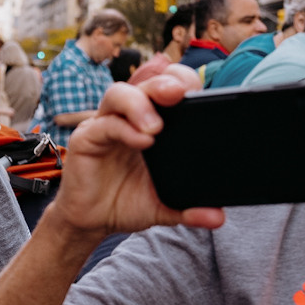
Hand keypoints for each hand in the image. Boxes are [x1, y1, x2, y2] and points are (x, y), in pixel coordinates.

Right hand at [43, 72, 223, 239]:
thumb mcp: (164, 205)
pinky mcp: (86, 139)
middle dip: (165, 83)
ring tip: (155, 127)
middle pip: (147, 83)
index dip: (184, 83)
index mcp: (153, 123)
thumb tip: (218, 217)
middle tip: (179, 95)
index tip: (202, 97)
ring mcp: (106, 125)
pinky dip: (123, 128)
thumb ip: (190, 208)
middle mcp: (129, 117)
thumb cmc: (126, 202)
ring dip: (139, 104)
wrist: (92, 221)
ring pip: (119, 93)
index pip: (169, 87)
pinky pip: (104, 124)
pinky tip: (140, 141)